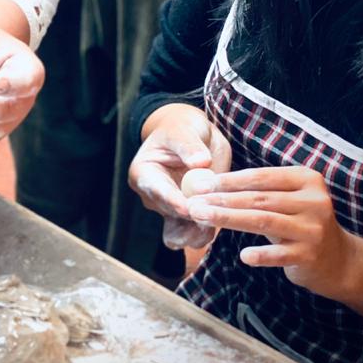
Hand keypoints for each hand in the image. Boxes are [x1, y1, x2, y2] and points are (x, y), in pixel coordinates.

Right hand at [128, 103, 231, 249]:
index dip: (172, 200)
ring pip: (180, 231)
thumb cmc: (183, 129)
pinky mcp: (187, 216)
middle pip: (170, 214)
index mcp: (143, 172)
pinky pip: (192, 233)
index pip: (156, 190)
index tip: (187, 207)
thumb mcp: (184, 130)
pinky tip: (218, 226)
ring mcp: (170, 208)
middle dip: (190, 216)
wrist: (194, 137)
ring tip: (215, 226)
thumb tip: (200, 162)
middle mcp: (153, 195)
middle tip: (212, 216)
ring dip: (197, 231)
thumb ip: (189, 146)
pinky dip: (205, 233)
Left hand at [184, 166, 361, 298]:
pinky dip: (261, 254)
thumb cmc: (300, 223)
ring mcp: (314, 229)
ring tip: (202, 217)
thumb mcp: (288, 201)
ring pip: (264, 221)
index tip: (202, 183)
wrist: (340, 261)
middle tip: (193, 202)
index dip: (230, 179)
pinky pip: (279, 254)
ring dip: (229, 219)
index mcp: (307, 180)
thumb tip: (209, 183)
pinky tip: (243, 256)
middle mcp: (314, 201)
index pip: (262, 176)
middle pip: (259, 198)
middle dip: (222, 199)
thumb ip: (259, 191)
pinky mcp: (311, 255)